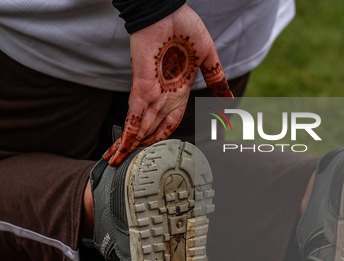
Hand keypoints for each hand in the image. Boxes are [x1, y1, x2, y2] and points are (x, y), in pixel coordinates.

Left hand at [103, 4, 232, 165]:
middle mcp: (163, 94)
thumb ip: (217, 79)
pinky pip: (136, 112)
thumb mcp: (208, 57)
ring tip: (114, 161)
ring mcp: (151, 90)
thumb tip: (229, 99)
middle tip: (120, 163)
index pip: (169, 122)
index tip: (150, 149)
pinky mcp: (142, 84)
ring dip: (127, 144)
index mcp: (177, 90)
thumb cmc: (185, 27)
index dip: (160, 137)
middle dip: (136, 146)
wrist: (168, 9)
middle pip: (149, 128)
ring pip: (139, 124)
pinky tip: (124, 145)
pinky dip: (131, 130)